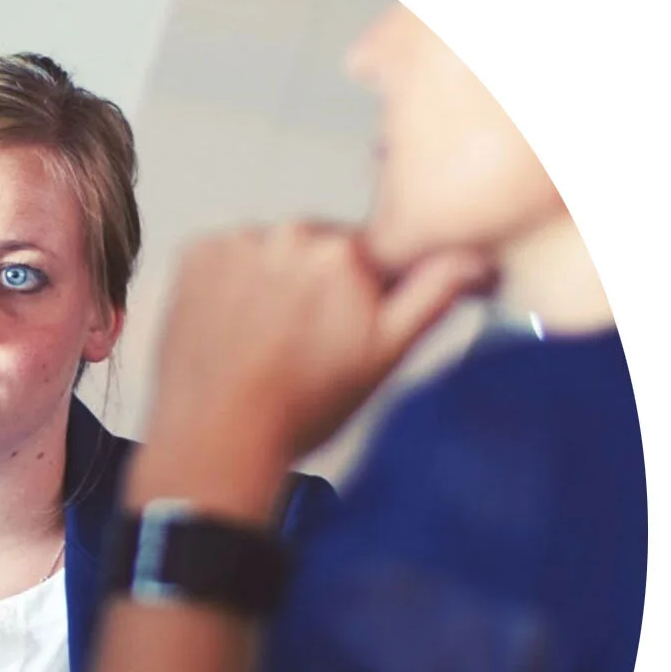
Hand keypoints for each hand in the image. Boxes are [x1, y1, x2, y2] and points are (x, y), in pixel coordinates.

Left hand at [145, 224, 491, 469]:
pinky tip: (232, 328)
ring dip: (270, 282)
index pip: (369, 254)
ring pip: (270, 252)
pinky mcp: (195, 255)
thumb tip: (476, 256)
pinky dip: (229, 283)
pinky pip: (225, 257)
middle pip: (317, 249)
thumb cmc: (299, 409)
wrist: (217, 438)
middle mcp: (290, 234)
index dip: (362, 294)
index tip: (344, 328)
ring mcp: (236, 242)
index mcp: (346, 252)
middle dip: (316, 286)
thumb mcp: (385, 356)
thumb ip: (433, 294)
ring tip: (262, 341)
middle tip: (301, 344)